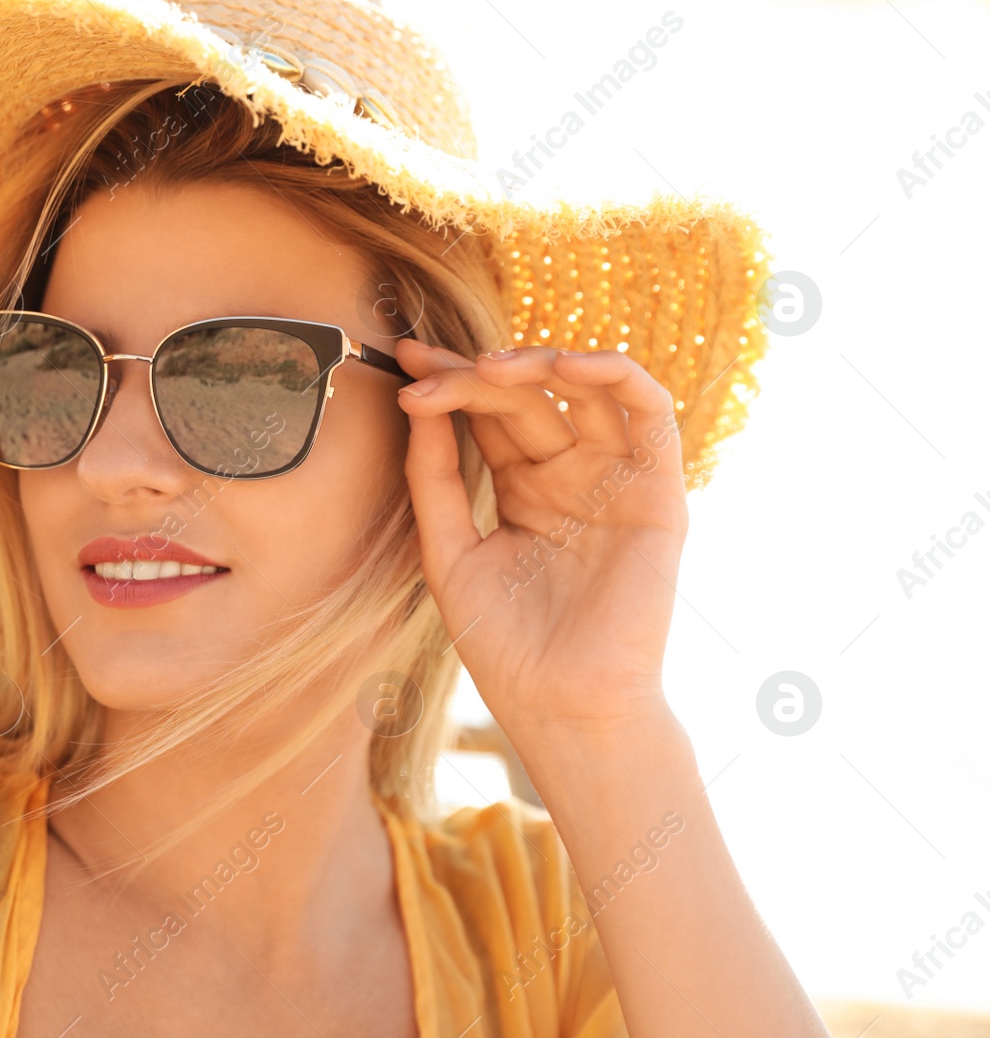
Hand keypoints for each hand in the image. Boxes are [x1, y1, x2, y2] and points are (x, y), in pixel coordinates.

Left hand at [392, 338, 687, 743]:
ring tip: (490, 367)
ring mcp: (615, 481)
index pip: (488, 418)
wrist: (560, 704)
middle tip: (426, 364)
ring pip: (586, 393)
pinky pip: (651, 416)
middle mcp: (571, 477)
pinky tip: (569, 366)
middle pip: (525, 401)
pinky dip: (617, 377)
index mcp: (524, 491)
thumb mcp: (449, 552)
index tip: (403, 357)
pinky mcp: (658, 493)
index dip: (449, 382)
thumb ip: (434, 480)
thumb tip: (417, 406)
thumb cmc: (506, 645)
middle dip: (473, 374)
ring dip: (540, 364)